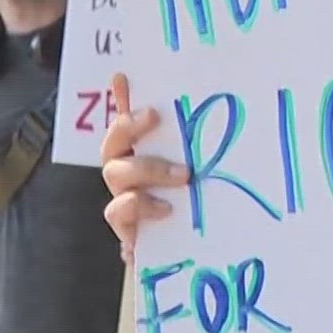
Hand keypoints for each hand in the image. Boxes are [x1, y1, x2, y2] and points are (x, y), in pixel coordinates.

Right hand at [99, 72, 189, 261]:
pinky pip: (121, 218)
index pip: (127, 121)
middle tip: (154, 115)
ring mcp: (124, 202)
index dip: (120, 98)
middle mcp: (127, 175)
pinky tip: (166, 211)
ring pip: (115, 176)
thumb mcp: (207, 169)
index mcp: (143, 155)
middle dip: (128, 126)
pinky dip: (141, 211)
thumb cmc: (203, 203)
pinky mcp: (129, 232)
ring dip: (147, 169)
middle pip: (112, 145)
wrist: (200, 255)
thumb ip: (202, 142)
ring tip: (183, 175)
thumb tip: (221, 104)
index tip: (123, 77)